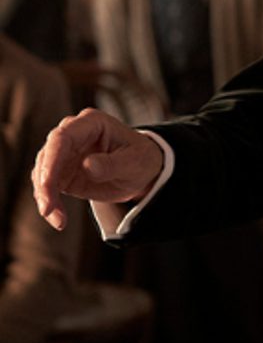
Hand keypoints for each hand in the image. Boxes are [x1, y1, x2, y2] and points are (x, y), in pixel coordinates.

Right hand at [31, 108, 163, 230]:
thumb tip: (87, 166)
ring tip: (58, 220)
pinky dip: (49, 203)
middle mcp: (73, 134)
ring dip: (45, 197)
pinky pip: (47, 186)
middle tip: (48, 209)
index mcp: (92, 123)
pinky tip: (58, 219)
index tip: (47, 184)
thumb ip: (112, 163)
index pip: (63, 137)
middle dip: (44, 183)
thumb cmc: (141, 158)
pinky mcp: (62, 172)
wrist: (141, 171)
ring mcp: (65, 153)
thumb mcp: (135, 161)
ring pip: (42, 172)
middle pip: (47, 155)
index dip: (52, 159)